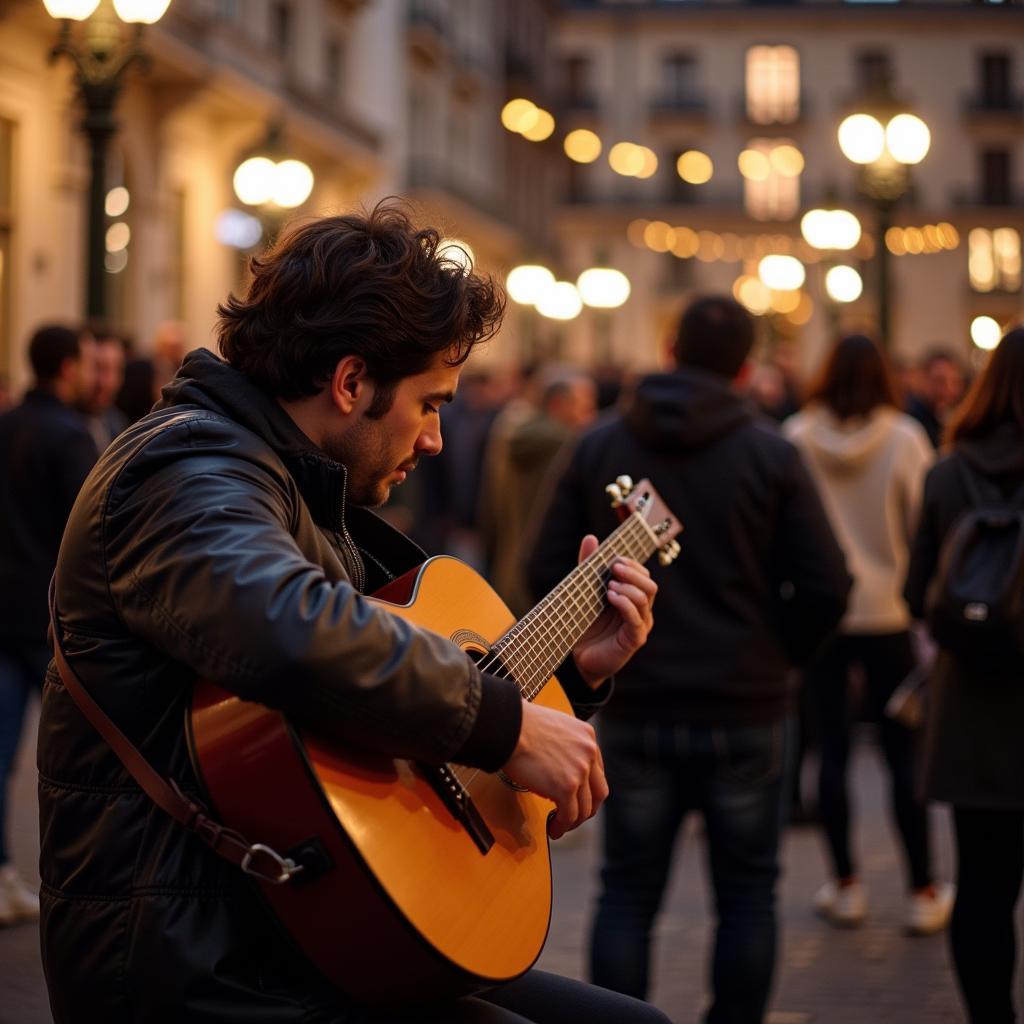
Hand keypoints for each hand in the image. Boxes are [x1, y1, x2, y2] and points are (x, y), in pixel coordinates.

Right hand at [501, 701, 607, 838]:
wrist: (508, 727)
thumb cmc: (519, 725)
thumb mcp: (554, 727)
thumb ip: (564, 744)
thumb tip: (558, 765)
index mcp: (587, 736)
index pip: (597, 771)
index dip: (587, 790)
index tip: (577, 798)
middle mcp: (589, 753)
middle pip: (598, 792)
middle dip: (586, 809)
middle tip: (573, 817)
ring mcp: (580, 771)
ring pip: (584, 808)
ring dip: (572, 822)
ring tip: (559, 826)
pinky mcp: (565, 787)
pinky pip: (568, 815)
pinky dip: (562, 826)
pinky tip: (553, 828)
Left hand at [572, 535, 655, 688]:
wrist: (576, 658)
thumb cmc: (584, 624)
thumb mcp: (585, 591)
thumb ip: (588, 566)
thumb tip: (591, 537)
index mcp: (632, 598)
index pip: (643, 575)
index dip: (633, 565)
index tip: (615, 558)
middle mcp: (641, 611)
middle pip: (650, 585)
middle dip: (634, 573)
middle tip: (615, 567)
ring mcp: (639, 625)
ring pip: (646, 599)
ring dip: (629, 588)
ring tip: (609, 586)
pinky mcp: (634, 640)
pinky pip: (636, 619)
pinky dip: (626, 604)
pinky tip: (612, 597)